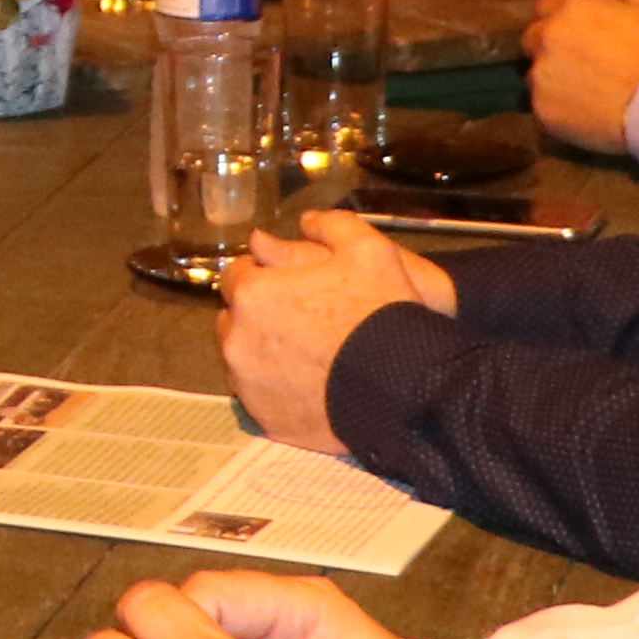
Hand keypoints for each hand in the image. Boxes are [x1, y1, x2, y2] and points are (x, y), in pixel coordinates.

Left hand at [212, 210, 450, 452]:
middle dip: (258, 313)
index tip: (288, 281)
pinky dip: (274, 387)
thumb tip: (305, 220)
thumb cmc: (381, 312)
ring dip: (261, 350)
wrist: (403, 386)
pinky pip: (259, 396)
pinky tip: (307, 383)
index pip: (237, 275)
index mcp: (253, 293)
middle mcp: (237, 338)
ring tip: (304, 352)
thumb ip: (332, 227)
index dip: (263, 274)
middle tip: (298, 317)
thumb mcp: (369, 251)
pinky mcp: (264, 419)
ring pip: (241, 358)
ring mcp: (247, 383)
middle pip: (235, 317)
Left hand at [523, 0, 638, 149]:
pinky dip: (557, 103)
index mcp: (572, 9)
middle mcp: (549, 37)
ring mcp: (542, 74)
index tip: (579, 31)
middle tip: (581, 61)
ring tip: (584, 88)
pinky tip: (583, 108)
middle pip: (534, 37)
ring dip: (554, 74)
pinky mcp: (542, 108)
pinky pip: (542, 102)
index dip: (563, 17)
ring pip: (537, 71)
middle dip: (553, 44)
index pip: (547, 5)